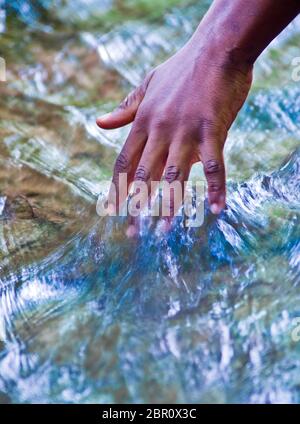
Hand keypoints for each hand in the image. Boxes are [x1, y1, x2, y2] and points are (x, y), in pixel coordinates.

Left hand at [97, 39, 252, 215]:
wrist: (217, 47)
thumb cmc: (183, 69)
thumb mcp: (148, 84)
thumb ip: (126, 108)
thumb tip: (99, 123)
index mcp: (144, 121)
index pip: (124, 162)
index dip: (116, 188)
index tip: (111, 210)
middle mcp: (160, 130)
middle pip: (143, 176)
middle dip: (136, 206)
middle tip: (132, 233)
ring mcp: (186, 131)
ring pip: (173, 176)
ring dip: (169, 206)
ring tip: (164, 232)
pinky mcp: (212, 129)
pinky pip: (214, 165)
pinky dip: (216, 188)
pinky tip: (217, 209)